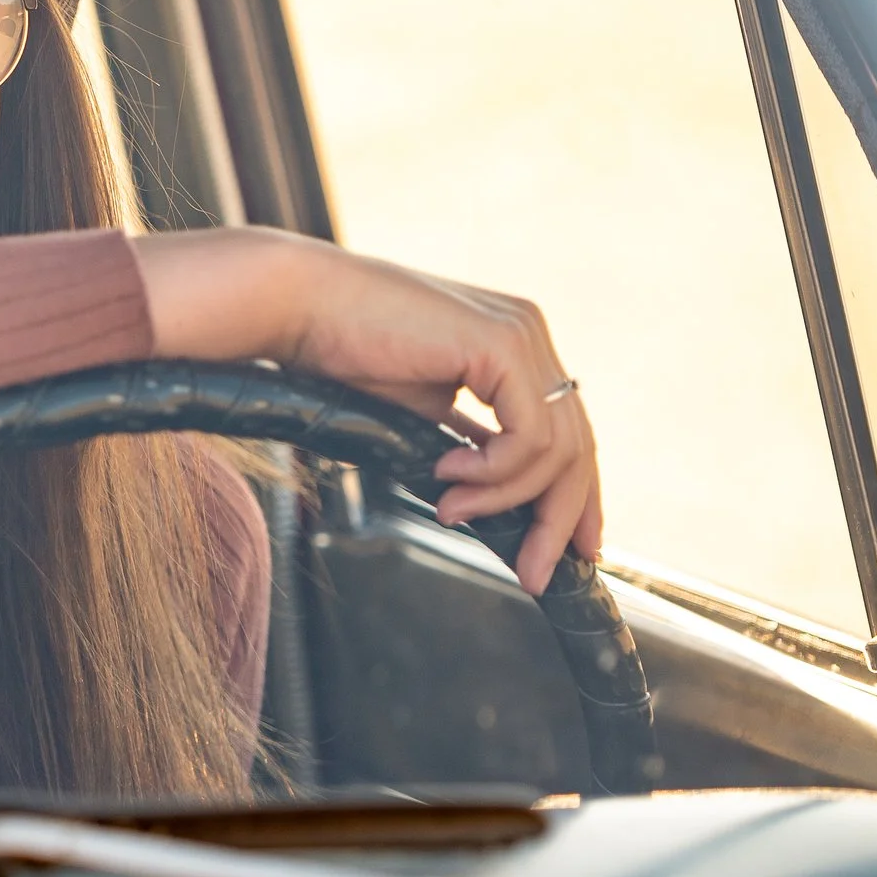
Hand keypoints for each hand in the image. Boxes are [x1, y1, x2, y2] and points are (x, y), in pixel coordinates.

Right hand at [135, 228, 600, 594]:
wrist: (298, 305)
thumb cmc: (340, 352)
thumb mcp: (419, 409)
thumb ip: (464, 441)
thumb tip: (488, 497)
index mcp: (514, 345)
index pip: (567, 431)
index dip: (572, 499)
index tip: (564, 553)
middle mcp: (530, 334)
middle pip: (578, 445)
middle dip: (559, 518)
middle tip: (534, 572)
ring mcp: (522, 336)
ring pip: (557, 449)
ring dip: (506, 498)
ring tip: (451, 510)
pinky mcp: (503, 345)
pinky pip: (528, 436)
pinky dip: (494, 472)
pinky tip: (447, 475)